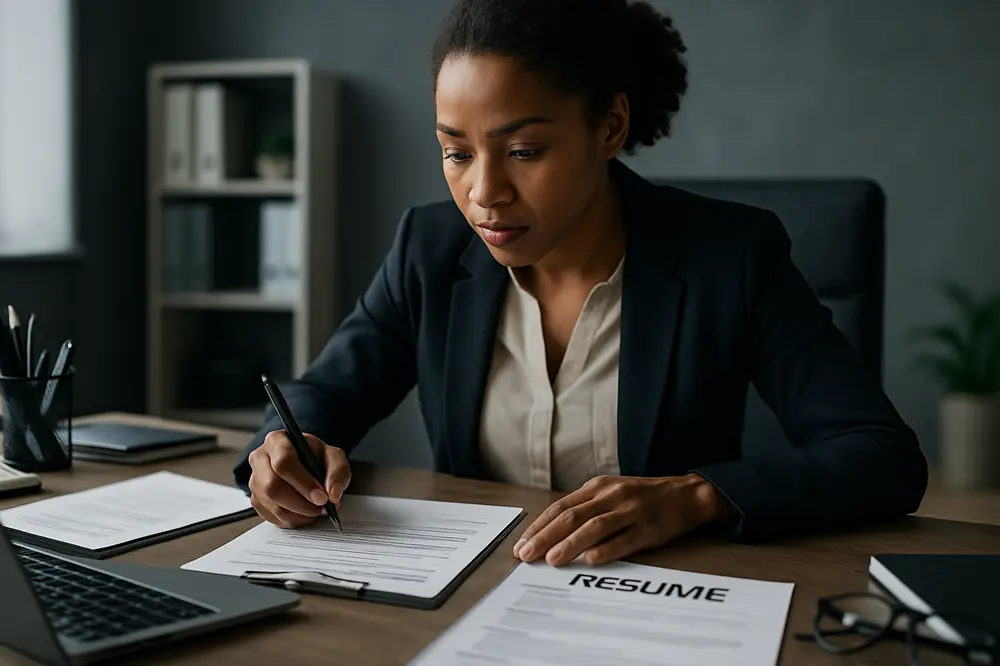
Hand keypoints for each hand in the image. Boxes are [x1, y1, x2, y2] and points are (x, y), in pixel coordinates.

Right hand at [247, 430, 350, 528]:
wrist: (305, 463)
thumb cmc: (316, 457)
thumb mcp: (333, 457)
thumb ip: (337, 472)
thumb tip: (333, 495)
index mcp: (277, 441)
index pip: (284, 462)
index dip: (303, 483)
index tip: (322, 498)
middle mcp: (260, 458)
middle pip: (272, 486)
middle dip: (300, 503)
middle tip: (321, 508)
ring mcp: (254, 480)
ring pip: (271, 504)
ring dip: (298, 514)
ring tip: (316, 511)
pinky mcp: (255, 499)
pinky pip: (270, 516)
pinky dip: (291, 520)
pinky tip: (305, 514)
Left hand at [513, 474, 737, 566]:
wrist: (686, 495)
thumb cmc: (642, 497)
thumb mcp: (610, 493)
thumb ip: (585, 509)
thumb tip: (552, 534)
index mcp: (597, 488)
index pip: (560, 508)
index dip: (539, 526)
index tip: (521, 544)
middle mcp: (611, 496)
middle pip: (571, 516)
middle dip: (545, 536)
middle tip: (526, 554)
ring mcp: (631, 511)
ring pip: (594, 527)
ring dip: (570, 544)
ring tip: (552, 559)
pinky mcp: (649, 529)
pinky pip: (625, 540)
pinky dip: (606, 550)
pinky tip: (590, 560)